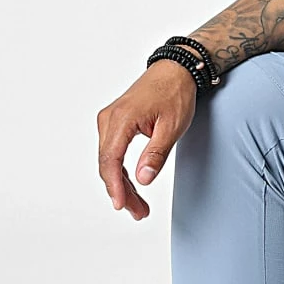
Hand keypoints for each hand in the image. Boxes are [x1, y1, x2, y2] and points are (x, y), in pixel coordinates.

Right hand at [96, 60, 197, 219]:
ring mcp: (110, 121)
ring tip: (138, 207)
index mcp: (121, 120)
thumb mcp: (172, 127)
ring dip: (121, 184)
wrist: (176, 71)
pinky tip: (131, 187)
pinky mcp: (116, 123)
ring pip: (110, 160)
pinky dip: (121, 171)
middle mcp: (109, 119)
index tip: (121, 204)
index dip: (114, 186)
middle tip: (138, 213)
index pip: (111, 160)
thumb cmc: (175, 94)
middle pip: (108, 164)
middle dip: (121, 191)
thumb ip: (156, 154)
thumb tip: (142, 180)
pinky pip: (114, 152)